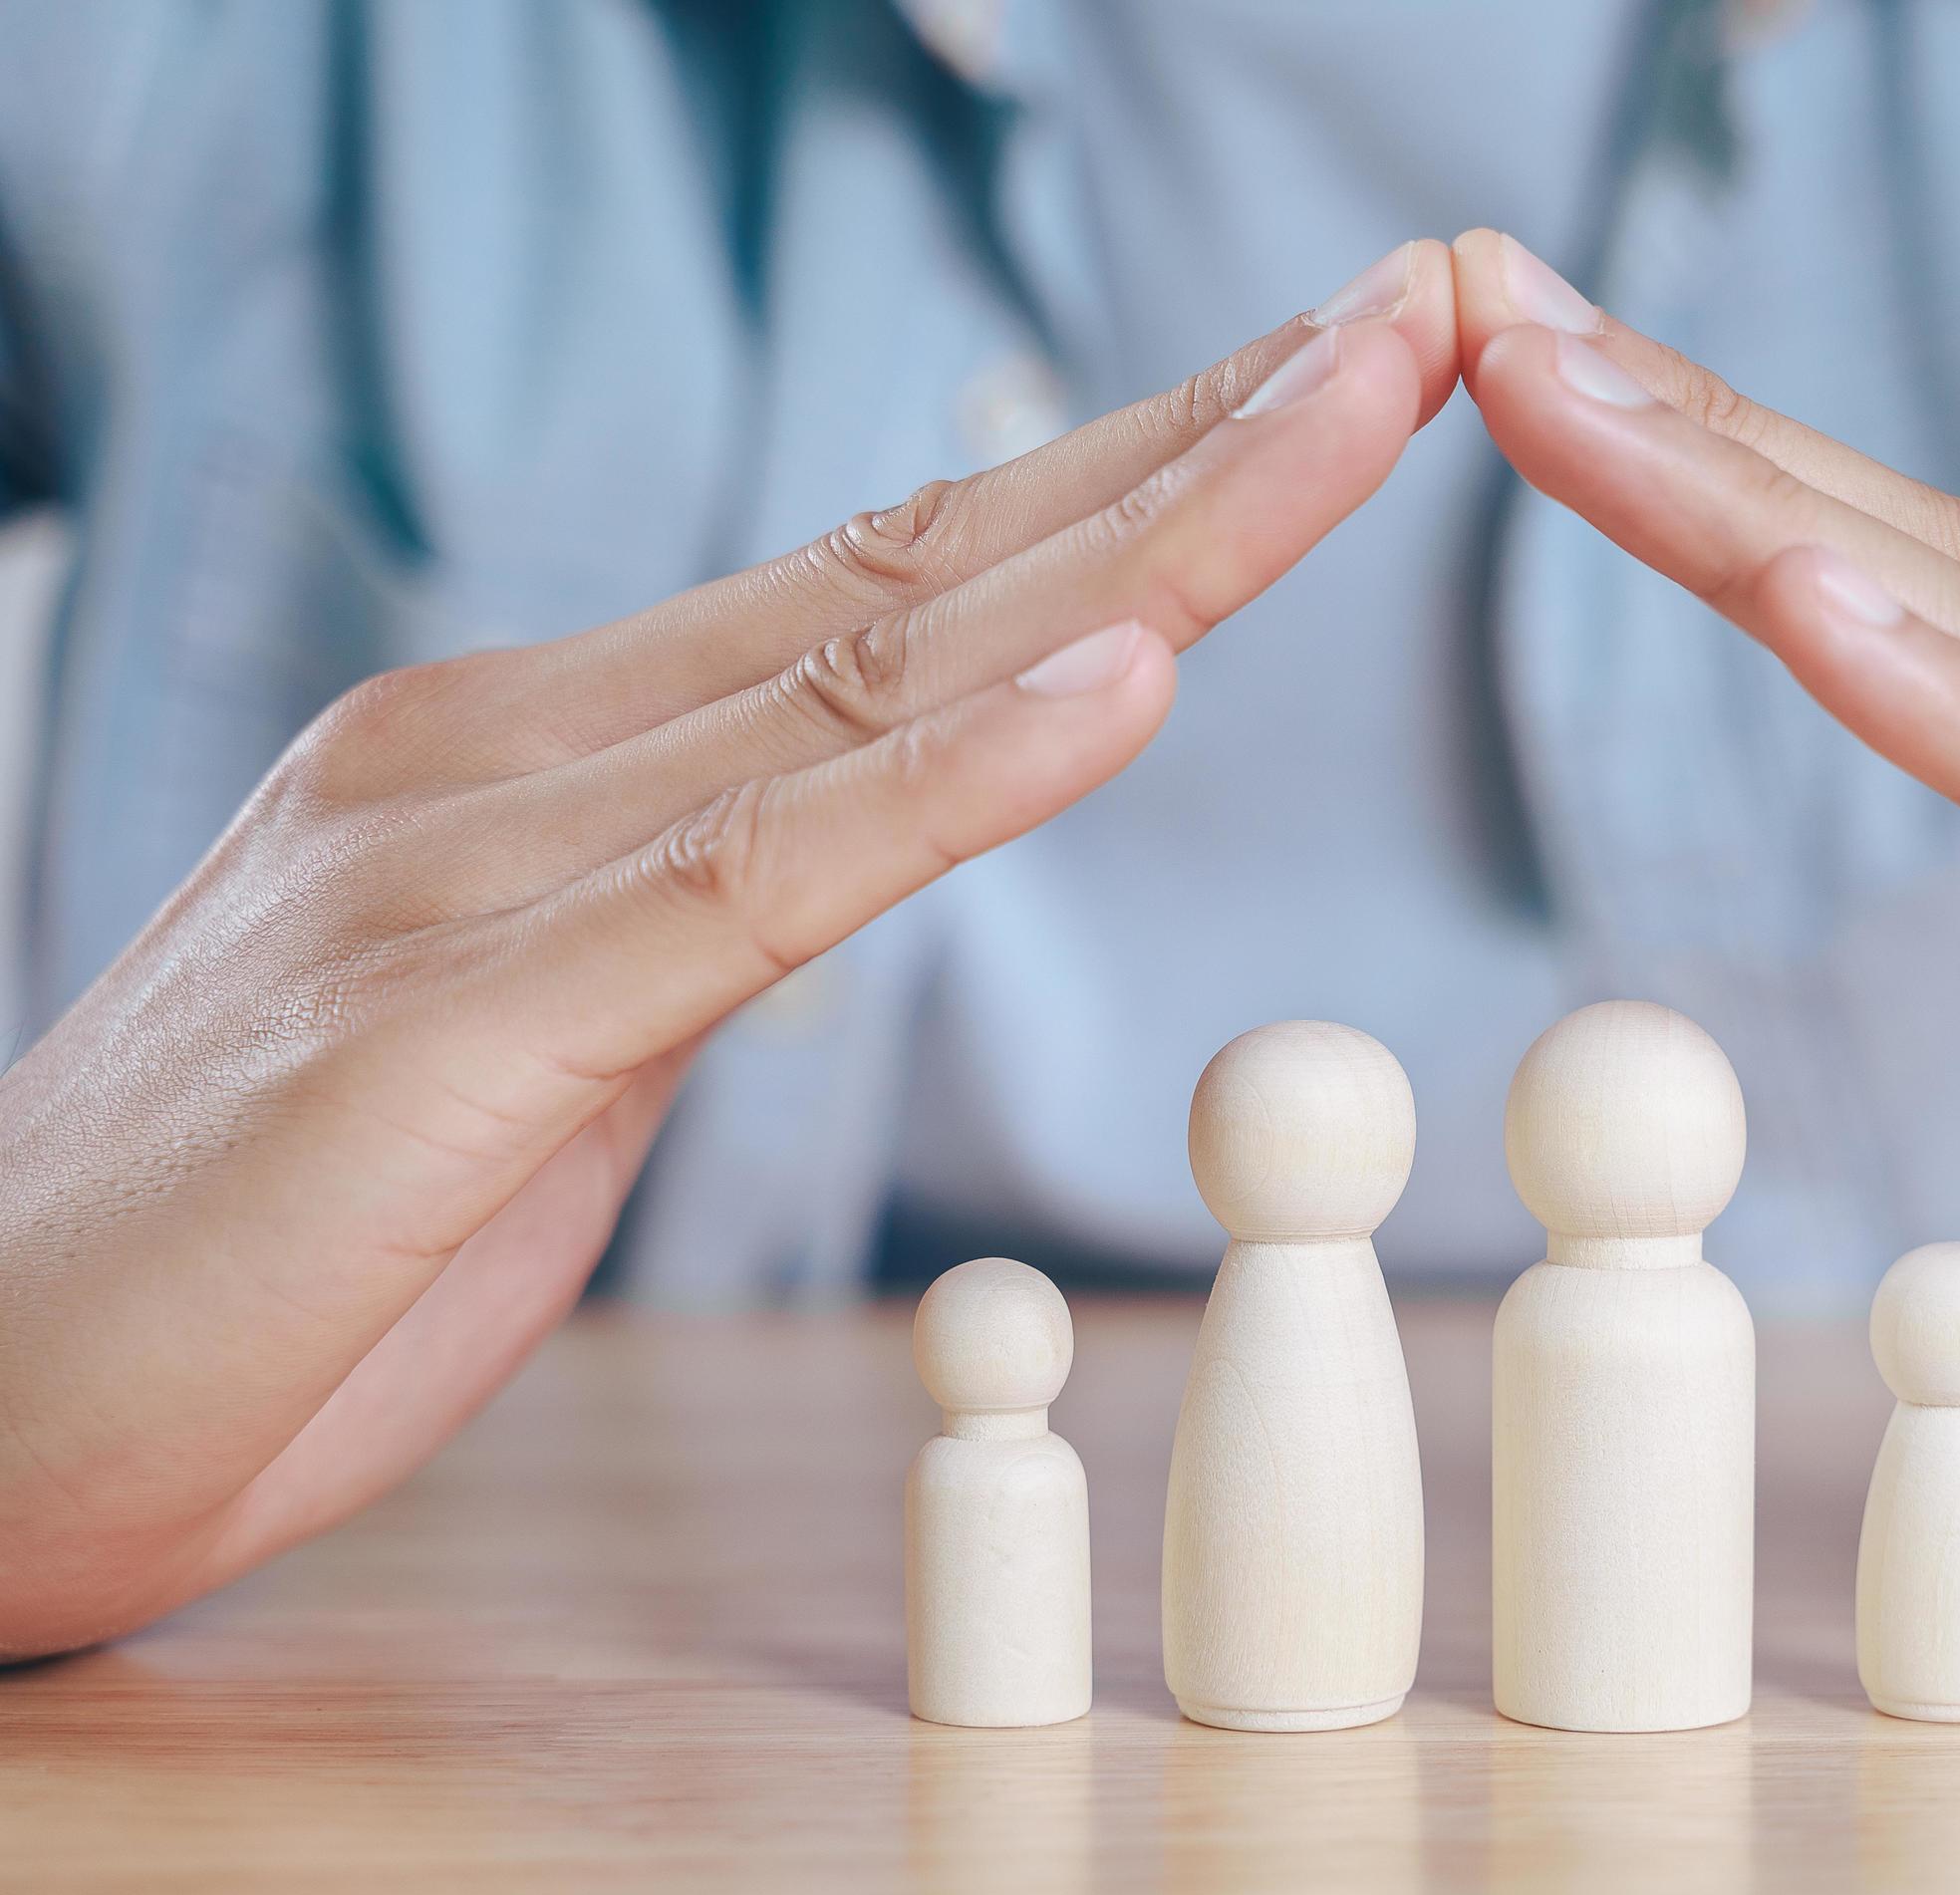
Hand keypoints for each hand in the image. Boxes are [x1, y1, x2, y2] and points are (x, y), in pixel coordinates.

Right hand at [0, 244, 1461, 1658]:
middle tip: (1426, 305)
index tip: (1333, 385)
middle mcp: (512, 754)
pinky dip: (959, 781)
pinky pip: (756, 882)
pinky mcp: (450, 1033)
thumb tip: (854, 843)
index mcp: (540, 748)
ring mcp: (473, 871)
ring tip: (1363, 404)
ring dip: (1157, 541)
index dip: (1138, 472)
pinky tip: (1132, 683)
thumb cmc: (256, 1246)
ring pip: (880, 678)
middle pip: (934, 572)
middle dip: (1208, 439)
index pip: (901, 577)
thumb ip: (686, 917)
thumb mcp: (531, 1047)